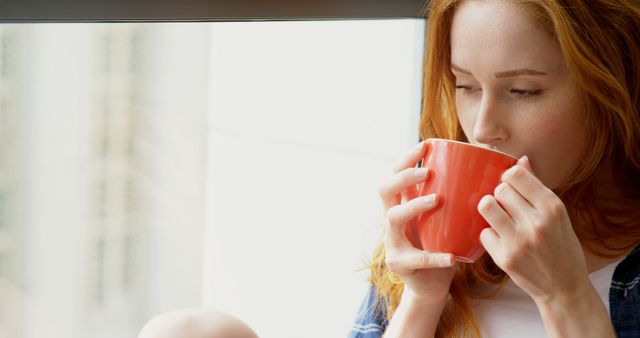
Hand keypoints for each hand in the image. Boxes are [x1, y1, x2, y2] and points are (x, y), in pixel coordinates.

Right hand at [378, 141, 456, 302]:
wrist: (431, 285)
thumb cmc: (444, 245)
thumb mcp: (450, 218)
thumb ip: (465, 196)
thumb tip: (511, 165)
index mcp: (403, 204)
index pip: (395, 174)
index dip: (406, 159)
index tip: (425, 146)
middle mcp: (392, 219)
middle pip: (385, 189)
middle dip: (404, 177)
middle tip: (427, 173)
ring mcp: (392, 241)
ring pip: (393, 217)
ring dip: (414, 205)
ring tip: (436, 200)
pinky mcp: (399, 263)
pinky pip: (416, 257)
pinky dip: (435, 256)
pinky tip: (452, 256)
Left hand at [477, 156, 588, 302]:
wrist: (564, 287)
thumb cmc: (561, 246)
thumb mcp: (557, 215)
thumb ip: (536, 188)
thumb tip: (521, 160)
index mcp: (552, 207)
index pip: (516, 175)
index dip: (508, 177)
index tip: (510, 185)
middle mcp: (536, 222)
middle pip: (499, 190)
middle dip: (500, 195)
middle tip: (507, 206)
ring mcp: (519, 241)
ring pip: (486, 206)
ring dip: (489, 210)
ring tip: (498, 217)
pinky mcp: (504, 258)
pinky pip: (483, 233)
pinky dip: (489, 235)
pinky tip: (501, 240)